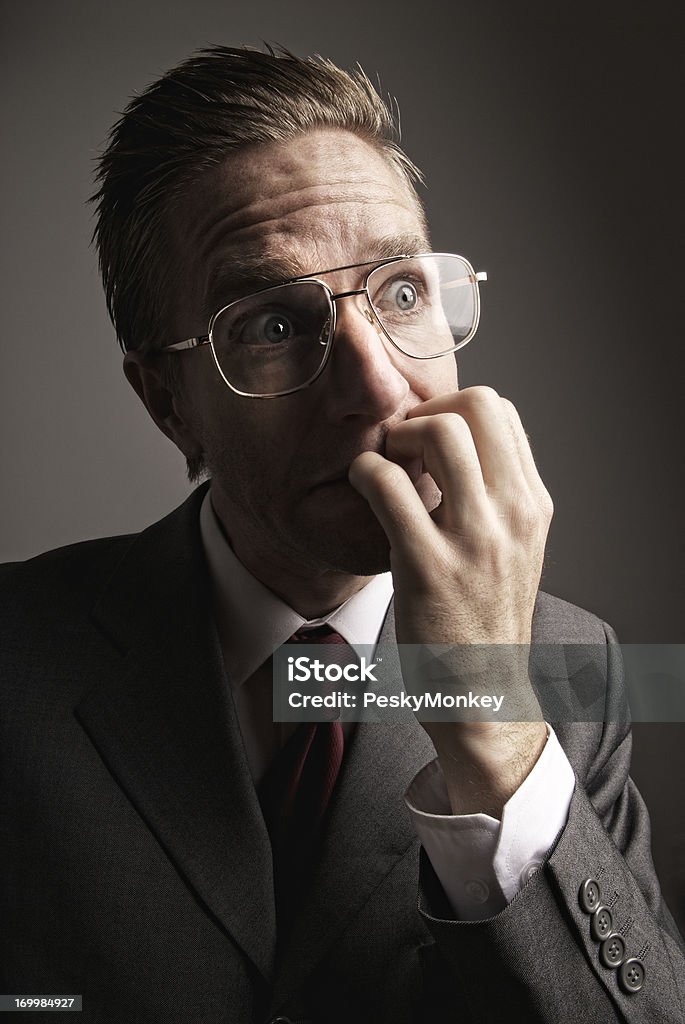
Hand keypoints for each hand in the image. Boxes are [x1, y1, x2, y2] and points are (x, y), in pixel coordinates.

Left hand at [348, 387, 551, 815]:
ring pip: (439, 432)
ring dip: (397, 434)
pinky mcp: (429, 567)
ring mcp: (474, 539)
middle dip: (426, 409)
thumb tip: (459, 445)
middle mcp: (512, 514)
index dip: (453, 407)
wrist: (485, 693)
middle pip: (476, 405)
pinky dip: (365, 471)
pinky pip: (389, 486)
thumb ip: (497, 497)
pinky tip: (361, 486)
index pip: (501, 412)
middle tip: (401, 442)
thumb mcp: (515, 550)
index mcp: (531, 505)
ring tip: (385, 462)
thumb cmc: (486, 620)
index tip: (425, 433)